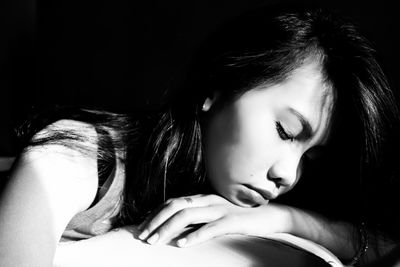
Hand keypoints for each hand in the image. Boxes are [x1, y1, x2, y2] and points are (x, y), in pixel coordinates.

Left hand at [137, 194, 291, 246]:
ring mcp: (220, 209)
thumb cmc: (241, 215)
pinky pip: (210, 228)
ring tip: (155, 241)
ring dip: (168, 228)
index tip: (142, 226)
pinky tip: (183, 244)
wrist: (271, 215)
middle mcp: (209, 199)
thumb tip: (178, 228)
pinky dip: (194, 236)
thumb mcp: (217, 212)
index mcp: (204, 197)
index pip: (173, 202)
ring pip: (188, 215)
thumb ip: (200, 215)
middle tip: (142, 236)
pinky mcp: (232, 220)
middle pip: (175, 206)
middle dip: (155, 220)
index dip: (156, 213)